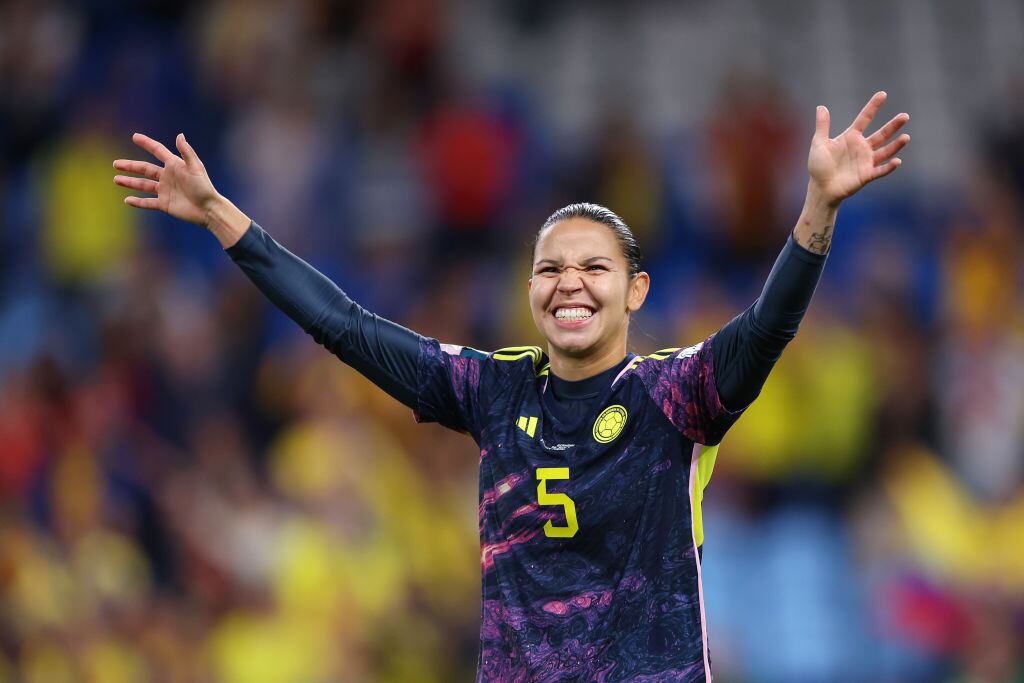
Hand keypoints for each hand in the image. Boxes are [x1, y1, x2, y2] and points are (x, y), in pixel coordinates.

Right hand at [114, 133, 218, 226]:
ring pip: (143, 185)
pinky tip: (127, 200)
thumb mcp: (196, 168)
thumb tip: (179, 135)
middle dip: (130, 166)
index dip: (147, 144)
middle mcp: (168, 177)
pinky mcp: (165, 204)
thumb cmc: (204, 187)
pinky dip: (138, 202)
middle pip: (145, 169)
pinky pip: (148, 202)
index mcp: (175, 166)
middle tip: (115, 164)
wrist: (208, 209)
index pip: (158, 151)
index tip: (135, 137)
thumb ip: (186, 152)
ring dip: (130, 182)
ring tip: (116, 179)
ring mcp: (165, 191)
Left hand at [807, 91, 909, 206]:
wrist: (820, 188)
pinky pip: (880, 170)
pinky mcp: (867, 175)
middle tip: (905, 116)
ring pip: (885, 151)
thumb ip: (822, 126)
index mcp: (851, 137)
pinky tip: (897, 161)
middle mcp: (862, 147)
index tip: (883, 94)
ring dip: (895, 145)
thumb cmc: (819, 166)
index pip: (864, 118)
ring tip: (906, 137)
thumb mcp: (819, 144)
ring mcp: (866, 161)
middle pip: (881, 134)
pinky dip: (889, 167)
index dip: (873, 107)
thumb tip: (821, 106)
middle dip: (893, 126)